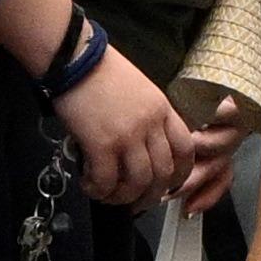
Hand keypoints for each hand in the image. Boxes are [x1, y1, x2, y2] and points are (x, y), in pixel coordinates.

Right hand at [52, 34, 196, 208]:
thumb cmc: (102, 71)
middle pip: (163, 172)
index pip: (185, 149)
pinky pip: (106, 180)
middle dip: (151, 195)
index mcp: (163, 109)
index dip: (180, 174)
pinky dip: (98, 190)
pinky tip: (89, 185)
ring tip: (109, 195)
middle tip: (135, 201)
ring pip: (138, 182)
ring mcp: (128, 135)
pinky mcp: (101, 143)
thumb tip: (140, 149)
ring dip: (123, 197)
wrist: (75, 58)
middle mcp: (151, 124)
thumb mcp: (140, 90)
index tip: (168, 185)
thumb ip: (148, 117)